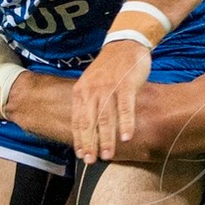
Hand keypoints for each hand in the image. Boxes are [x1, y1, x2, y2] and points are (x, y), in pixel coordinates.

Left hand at [71, 36, 150, 163]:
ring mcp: (109, 87)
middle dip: (90, 143)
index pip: (78, 120)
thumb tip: (86, 125)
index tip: (81, 155)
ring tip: (108, 156)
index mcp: (81, 91)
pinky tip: (127, 137)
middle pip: (89, 122)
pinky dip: (126, 123)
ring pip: (106, 118)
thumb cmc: (110, 67)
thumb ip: (88, 101)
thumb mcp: (92, 82)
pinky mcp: (126, 84)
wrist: (124, 43)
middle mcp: (92, 90)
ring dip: (106, 139)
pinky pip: (125, 107)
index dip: (79, 139)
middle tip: (91, 161)